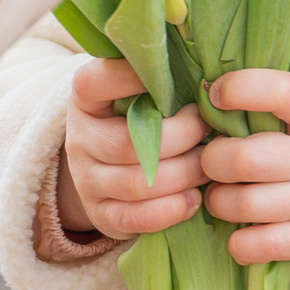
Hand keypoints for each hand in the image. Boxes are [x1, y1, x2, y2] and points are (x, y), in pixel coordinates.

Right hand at [55, 59, 206, 239]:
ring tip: (211, 164)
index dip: (130, 78)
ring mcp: (87, 181)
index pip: (95, 83)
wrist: (108, 169)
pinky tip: (195, 198)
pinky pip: (135, 219)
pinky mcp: (101, 215)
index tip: (173, 75)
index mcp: (85, 99)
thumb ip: (159, 79)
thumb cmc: (137, 119)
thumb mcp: (136, 93)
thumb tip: (206, 70)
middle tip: (209, 128)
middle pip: (128, 144)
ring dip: (184, 174)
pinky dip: (171, 210)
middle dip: (180, 137)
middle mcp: (79, 139)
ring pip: (138, 183)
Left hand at [199, 70, 289, 264]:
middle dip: (213, 161)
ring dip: (219, 202)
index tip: (216, 94)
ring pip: (249, 204)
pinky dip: (240, 243)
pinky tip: (238, 232)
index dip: (241, 89)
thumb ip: (267, 104)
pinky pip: (267, 245)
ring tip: (221, 197)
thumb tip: (206, 92)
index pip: (283, 93)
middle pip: (249, 159)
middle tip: (210, 162)